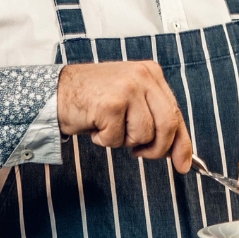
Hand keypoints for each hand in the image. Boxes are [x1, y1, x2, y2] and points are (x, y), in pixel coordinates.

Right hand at [57, 62, 192, 173]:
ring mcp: (128, 88)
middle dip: (156, 149)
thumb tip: (178, 152)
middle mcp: (143, 76)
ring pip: (143, 135)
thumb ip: (153, 119)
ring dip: (123, 140)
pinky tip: (95, 124)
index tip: (184, 164)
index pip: (176, 113)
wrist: (54, 93)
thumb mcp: (130, 102)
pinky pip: (118, 139)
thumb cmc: (91, 100)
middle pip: (167, 126)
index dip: (182, 143)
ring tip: (108, 125)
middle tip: (139, 153)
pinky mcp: (111, 103)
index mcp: (151, 73)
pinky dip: (104, 139)